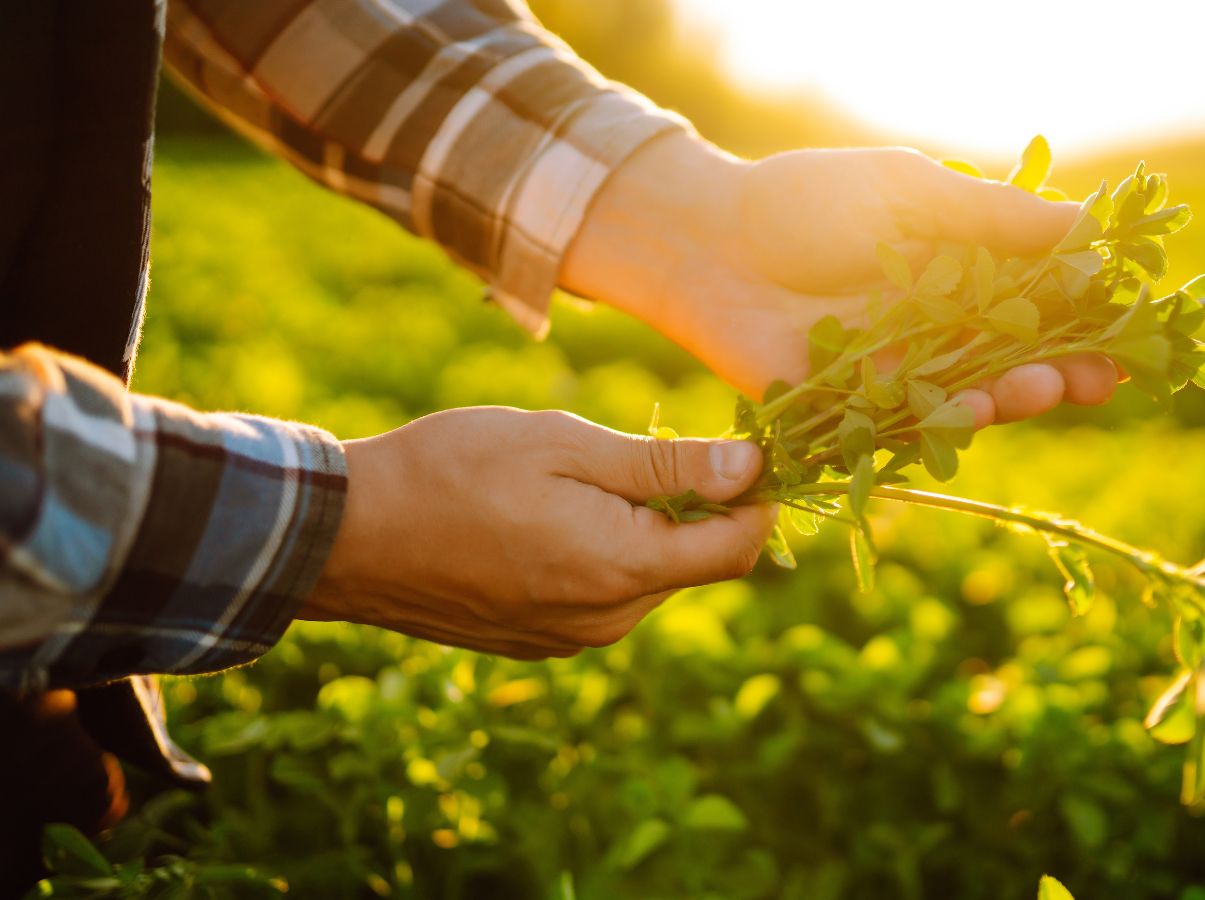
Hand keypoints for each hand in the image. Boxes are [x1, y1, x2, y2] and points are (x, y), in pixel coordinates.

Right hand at [302, 409, 774, 658]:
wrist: (347, 536)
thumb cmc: (453, 470)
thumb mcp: (565, 445)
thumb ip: (666, 467)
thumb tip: (751, 469)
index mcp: (621, 569)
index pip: (737, 549)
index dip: (758, 498)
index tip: (747, 448)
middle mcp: (607, 620)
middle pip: (695, 564)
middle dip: (696, 508)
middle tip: (648, 448)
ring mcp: (571, 638)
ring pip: (649, 577)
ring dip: (645, 528)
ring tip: (581, 479)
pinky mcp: (540, 641)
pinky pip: (605, 596)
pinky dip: (605, 553)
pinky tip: (550, 515)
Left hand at [562, 133, 1119, 427]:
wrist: (708, 239)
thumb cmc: (806, 201)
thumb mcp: (907, 192)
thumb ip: (991, 215)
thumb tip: (1089, 225)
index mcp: (963, 276)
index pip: (1044, 304)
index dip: (1089, 319)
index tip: (1132, 327)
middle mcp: (940, 332)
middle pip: (1021, 362)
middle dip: (1066, 372)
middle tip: (1102, 378)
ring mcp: (900, 377)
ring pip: (974, 400)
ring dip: (1015, 400)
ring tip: (1044, 388)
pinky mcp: (854, 414)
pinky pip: (910, 429)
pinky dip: (944, 426)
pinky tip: (973, 413)